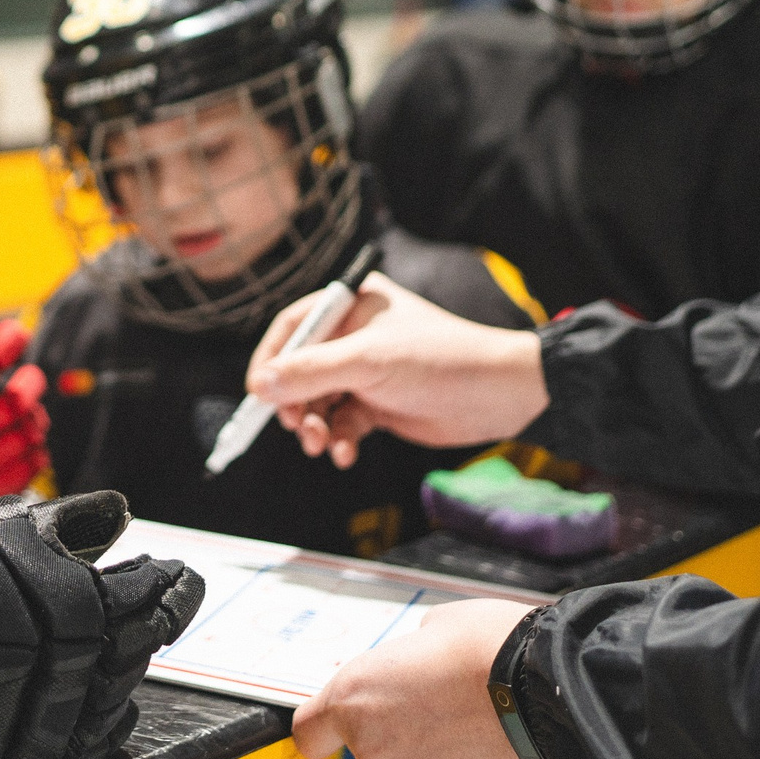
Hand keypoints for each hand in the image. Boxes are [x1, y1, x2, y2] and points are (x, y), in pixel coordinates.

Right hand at [0, 490, 203, 758]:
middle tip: (163, 606)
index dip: (173, 583)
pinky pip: (91, 742)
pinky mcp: (33, 744)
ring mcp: (58, 703)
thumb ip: (71, 524)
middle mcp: (80, 652)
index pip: (154, 592)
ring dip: (131, 667)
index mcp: (81, 594)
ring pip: (123, 690)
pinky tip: (112, 711)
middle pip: (143, 642)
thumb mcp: (8, 526)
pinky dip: (108, 725)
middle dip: (156, 621)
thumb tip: (116, 515)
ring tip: (127, 648)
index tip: (181, 576)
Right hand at [248, 274, 549, 466]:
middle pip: (303, 369)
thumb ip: (311, 372)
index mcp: (352, 304)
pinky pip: (344, 421)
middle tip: (297, 427)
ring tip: (322, 445)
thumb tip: (259, 385)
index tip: (258, 392)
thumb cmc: (441, 359)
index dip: (273, 359)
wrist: (501, 394)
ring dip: (316, 426)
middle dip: (296, 402)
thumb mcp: (369, 362)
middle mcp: (356, 335)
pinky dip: (340, 439)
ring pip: (321, 400)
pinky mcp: (381, 403)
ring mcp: (369, 371)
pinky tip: (346, 453)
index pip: (295, 327)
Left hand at [293, 599, 553, 758]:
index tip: (336, 725)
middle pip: (375, 750)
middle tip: (444, 701)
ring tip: (477, 724)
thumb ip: (405, 661)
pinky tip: (493, 750)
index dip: (327, 727)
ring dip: (438, 757)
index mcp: (355, 700)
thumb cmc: (491, 646)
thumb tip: (414, 671)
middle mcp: (375, 752)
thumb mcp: (431, 628)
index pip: (310, 733)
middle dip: (403, 729)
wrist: (551, 688)